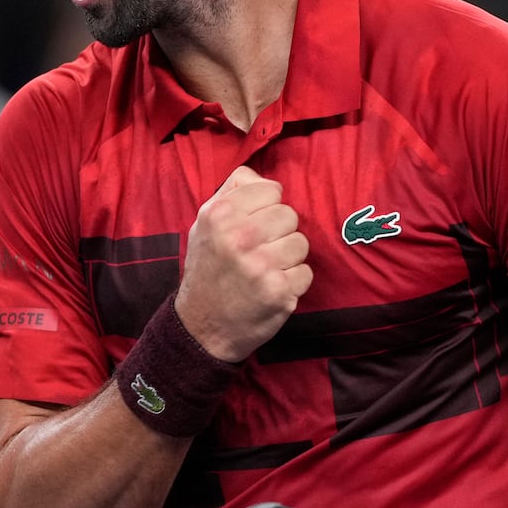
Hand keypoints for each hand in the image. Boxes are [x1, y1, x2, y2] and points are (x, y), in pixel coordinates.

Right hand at [176, 166, 311, 362]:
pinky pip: (305, 273)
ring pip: (301, 243)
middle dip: (279, 232)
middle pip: (290, 215)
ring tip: (265, 270)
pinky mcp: (279, 292)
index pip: (272, 190)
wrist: (201, 327)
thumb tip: (267, 180)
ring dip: (288, 258)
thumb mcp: (204, 223)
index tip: (253, 226)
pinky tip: (271, 288)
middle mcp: (240, 237)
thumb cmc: (208, 269)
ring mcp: (261, 265)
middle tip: (259, 251)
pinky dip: (292, 283)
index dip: (266, 208)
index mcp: (220, 214)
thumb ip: (232, 192)